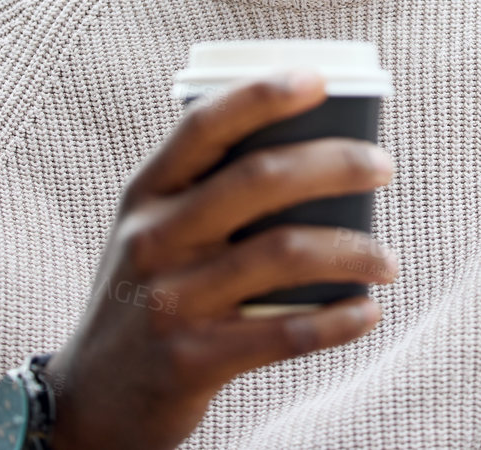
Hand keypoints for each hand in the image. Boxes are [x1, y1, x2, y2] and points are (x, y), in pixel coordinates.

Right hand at [41, 72, 397, 449]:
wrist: (93, 399)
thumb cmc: (149, 292)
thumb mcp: (154, 230)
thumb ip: (208, 189)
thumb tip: (314, 143)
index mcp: (146, 195)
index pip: (204, 126)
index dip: (262, 95)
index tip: (320, 80)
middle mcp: (153, 239)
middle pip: (259, 180)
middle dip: (335, 164)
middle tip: (383, 166)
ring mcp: (170, 300)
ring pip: (284, 253)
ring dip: (353, 251)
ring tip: (388, 260)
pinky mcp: (192, 360)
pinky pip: (284, 333)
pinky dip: (338, 321)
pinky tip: (367, 310)